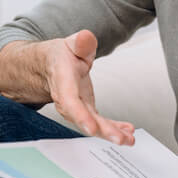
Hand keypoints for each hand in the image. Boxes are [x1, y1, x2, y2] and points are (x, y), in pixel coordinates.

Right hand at [44, 30, 135, 144]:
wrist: (50, 66)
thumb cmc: (60, 56)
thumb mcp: (69, 44)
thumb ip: (80, 43)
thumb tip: (85, 37)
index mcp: (62, 81)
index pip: (68, 101)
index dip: (79, 115)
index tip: (92, 127)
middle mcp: (69, 99)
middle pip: (83, 118)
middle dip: (101, 130)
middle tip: (119, 139)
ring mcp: (78, 107)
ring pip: (93, 124)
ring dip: (111, 133)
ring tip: (128, 139)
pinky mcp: (87, 110)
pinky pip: (100, 122)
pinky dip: (114, 128)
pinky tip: (127, 133)